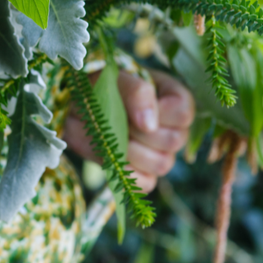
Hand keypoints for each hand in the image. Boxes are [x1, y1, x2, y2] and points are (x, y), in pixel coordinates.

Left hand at [63, 69, 194, 192]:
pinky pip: (145, 183)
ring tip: (112, 136)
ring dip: (131, 151)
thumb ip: (136, 92)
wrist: (78, 107)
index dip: (161, 113)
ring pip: (162, 164)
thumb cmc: (101, 86)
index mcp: (173, 98)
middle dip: (139, 131)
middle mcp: (173, 128)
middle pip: (174, 141)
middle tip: (117, 118)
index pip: (184, 114)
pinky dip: (126, 172)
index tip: (135, 105)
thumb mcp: (116, 78)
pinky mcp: (144, 175)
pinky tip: (112, 156)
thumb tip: (150, 125)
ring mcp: (161, 153)